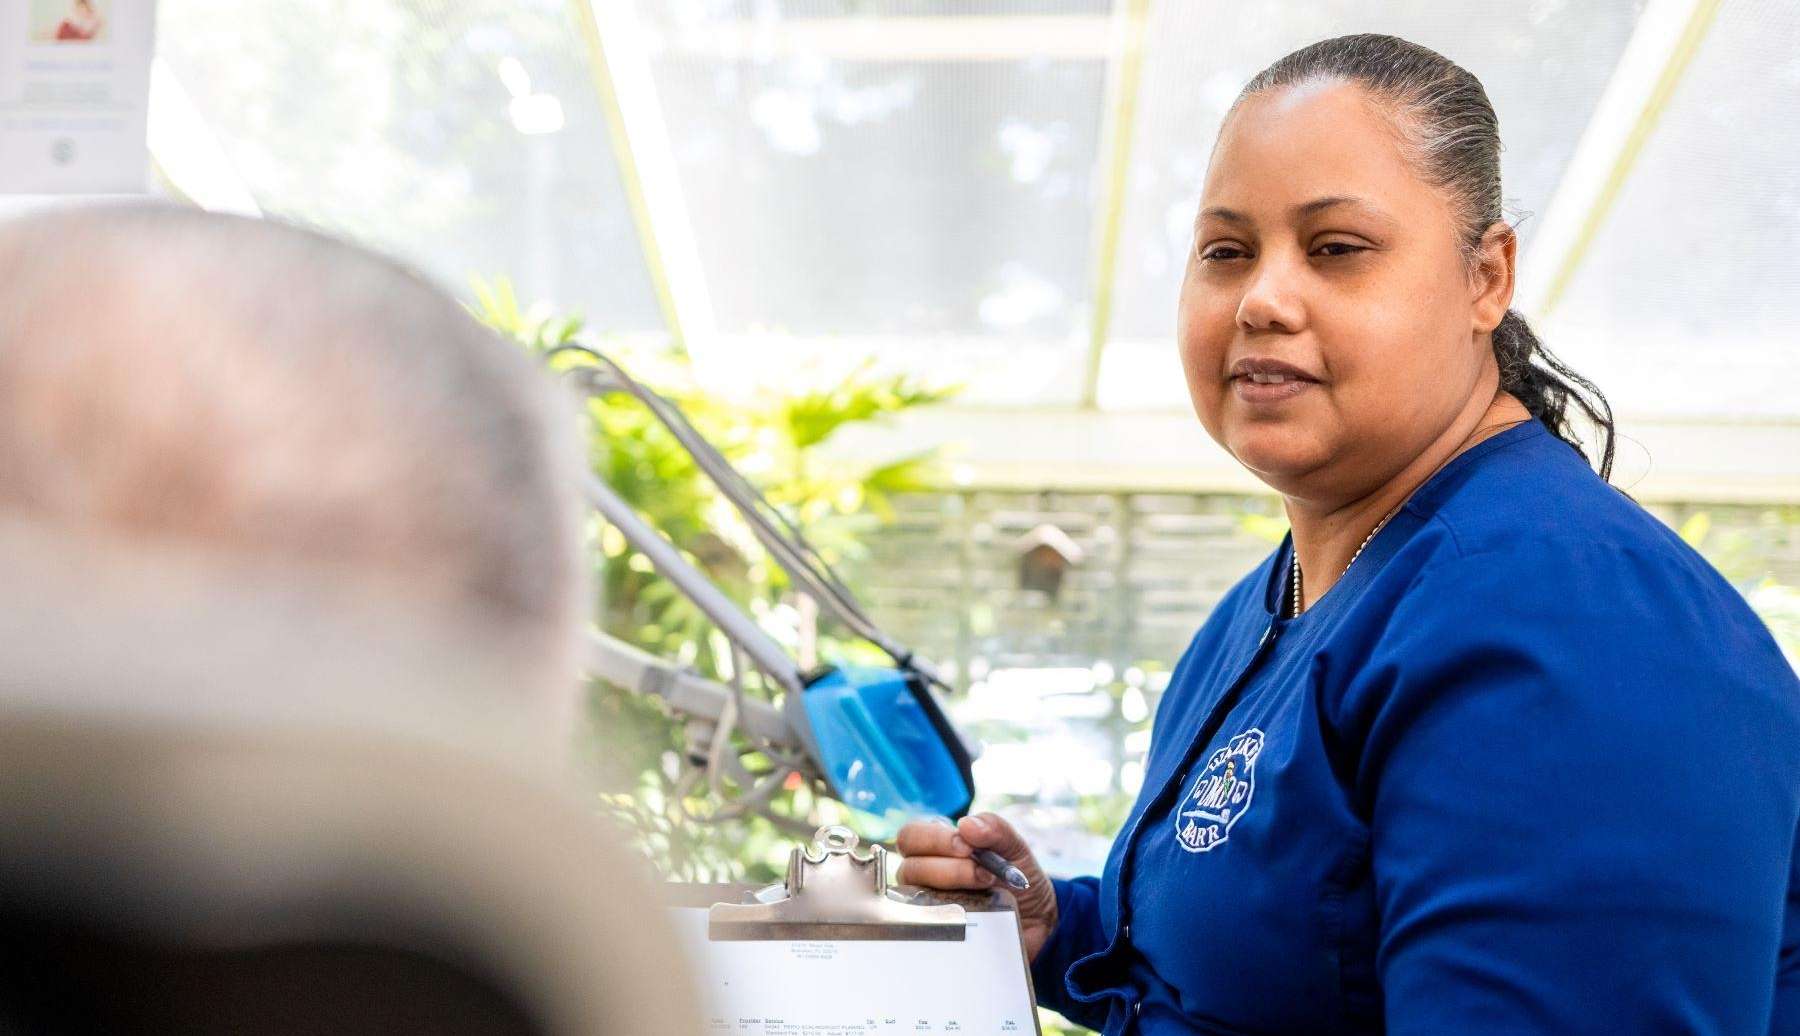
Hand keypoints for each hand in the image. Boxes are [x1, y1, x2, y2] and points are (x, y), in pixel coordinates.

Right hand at [895, 812, 1057, 962]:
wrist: (1037, 920)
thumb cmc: (1017, 878)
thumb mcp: (1015, 848)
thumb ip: (995, 829)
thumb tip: (966, 824)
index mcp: (936, 849)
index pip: (911, 836)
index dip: (934, 839)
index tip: (967, 848)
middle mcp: (924, 878)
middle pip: (908, 868)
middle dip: (946, 867)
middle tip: (981, 872)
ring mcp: (928, 909)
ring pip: (916, 898)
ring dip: (953, 888)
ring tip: (986, 889)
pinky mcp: (939, 935)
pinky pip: (929, 929)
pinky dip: (952, 919)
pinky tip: (977, 916)